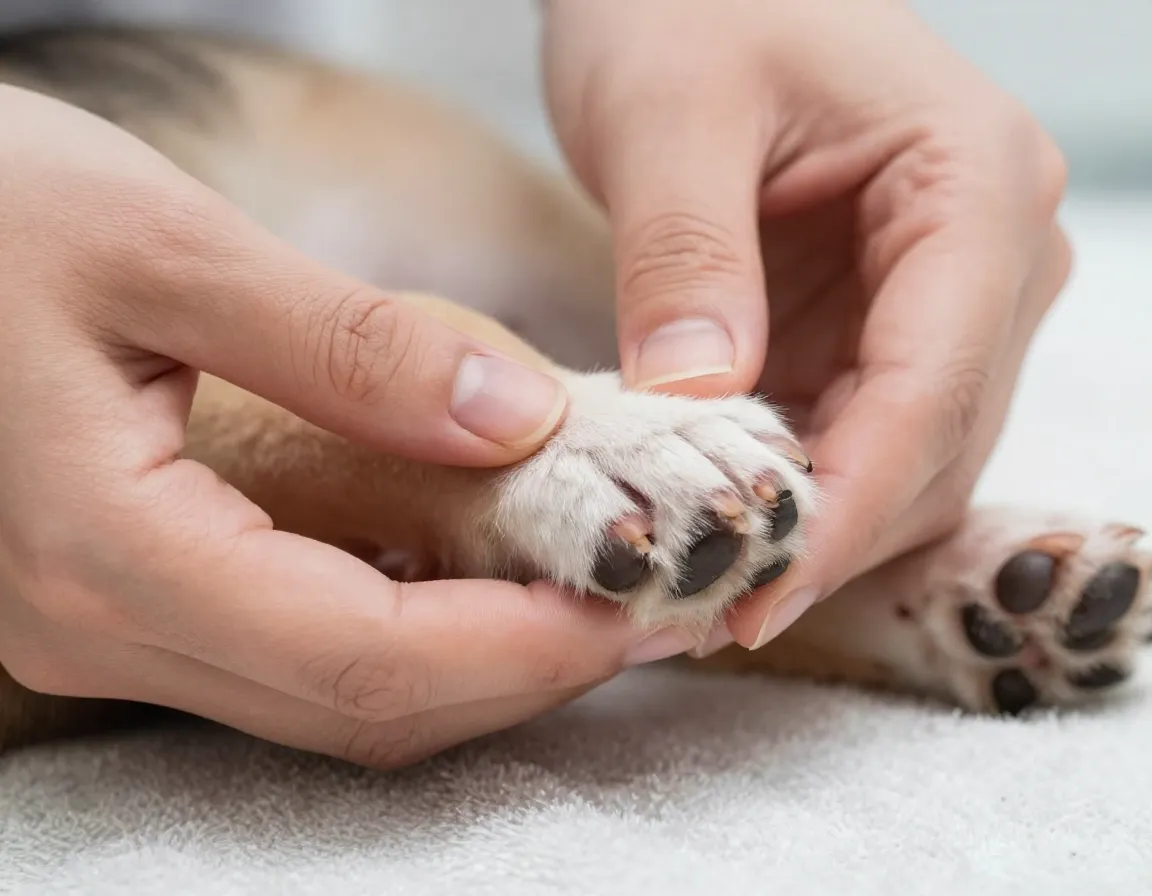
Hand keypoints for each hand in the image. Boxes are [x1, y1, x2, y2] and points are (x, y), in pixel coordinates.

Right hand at [0, 86, 687, 765]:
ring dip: (474, 664)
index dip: (519, 647)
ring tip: (584, 593)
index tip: (633, 603)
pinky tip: (474, 576)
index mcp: (110, 553)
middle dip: (520, 670)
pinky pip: (296, 656)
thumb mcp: (166, 247)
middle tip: (641, 607)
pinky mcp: (126, 598)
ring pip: (332, 701)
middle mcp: (102, 626)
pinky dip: (408, 634)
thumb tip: (516, 420)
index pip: (365, 658)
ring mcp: (109, 627)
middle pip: (360, 706)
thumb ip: (347, 346)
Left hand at [542, 0, 1069, 647]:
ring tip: (696, 593)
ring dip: (808, 534)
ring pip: (902, 460)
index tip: (751, 595)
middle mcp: (987, 256)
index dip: (845, 510)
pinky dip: (791, 494)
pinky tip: (715, 528)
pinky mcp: (877, 328)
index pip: (931, 387)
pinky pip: (853, 438)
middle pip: (931, 445)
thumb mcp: (669, 116)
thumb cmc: (686, 6)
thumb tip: (699, 401)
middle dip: (823, 542)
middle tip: (699, 616)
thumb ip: (686, 256)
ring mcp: (938, 301)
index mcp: (972, 186)